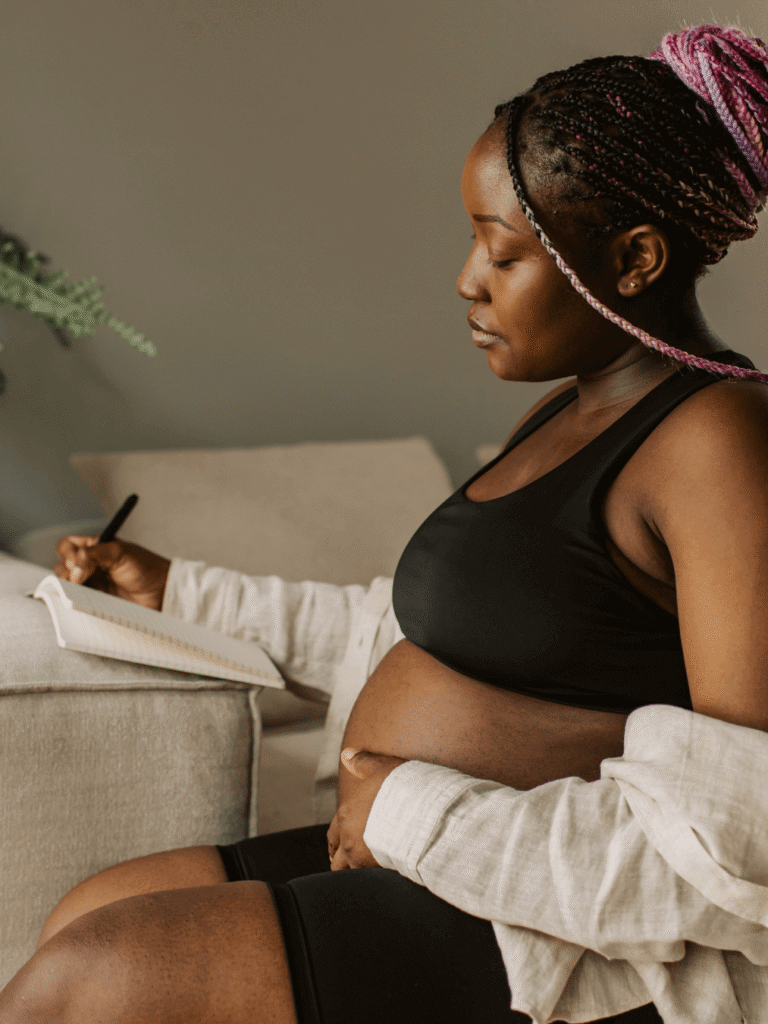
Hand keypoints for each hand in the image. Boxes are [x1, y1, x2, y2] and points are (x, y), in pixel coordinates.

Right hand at [54, 536, 171, 609]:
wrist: (162, 593)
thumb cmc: (146, 569)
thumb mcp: (119, 553)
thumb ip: (92, 555)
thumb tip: (73, 571)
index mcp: (95, 548)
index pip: (67, 546)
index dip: (67, 554)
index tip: (76, 564)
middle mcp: (90, 565)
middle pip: (62, 566)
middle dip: (66, 573)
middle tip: (80, 580)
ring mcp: (92, 584)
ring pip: (66, 585)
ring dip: (69, 588)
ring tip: (84, 592)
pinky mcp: (95, 601)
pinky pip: (77, 601)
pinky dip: (76, 601)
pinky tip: (85, 602)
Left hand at [327, 748, 407, 870]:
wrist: (420, 811)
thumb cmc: (401, 788)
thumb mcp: (381, 768)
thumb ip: (362, 763)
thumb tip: (346, 754)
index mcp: (346, 814)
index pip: (333, 834)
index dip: (335, 842)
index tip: (336, 848)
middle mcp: (349, 838)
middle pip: (336, 858)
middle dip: (339, 861)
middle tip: (344, 866)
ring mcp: (361, 857)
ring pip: (348, 872)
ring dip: (352, 872)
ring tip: (360, 875)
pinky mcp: (376, 870)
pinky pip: (367, 880)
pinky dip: (369, 879)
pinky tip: (378, 878)